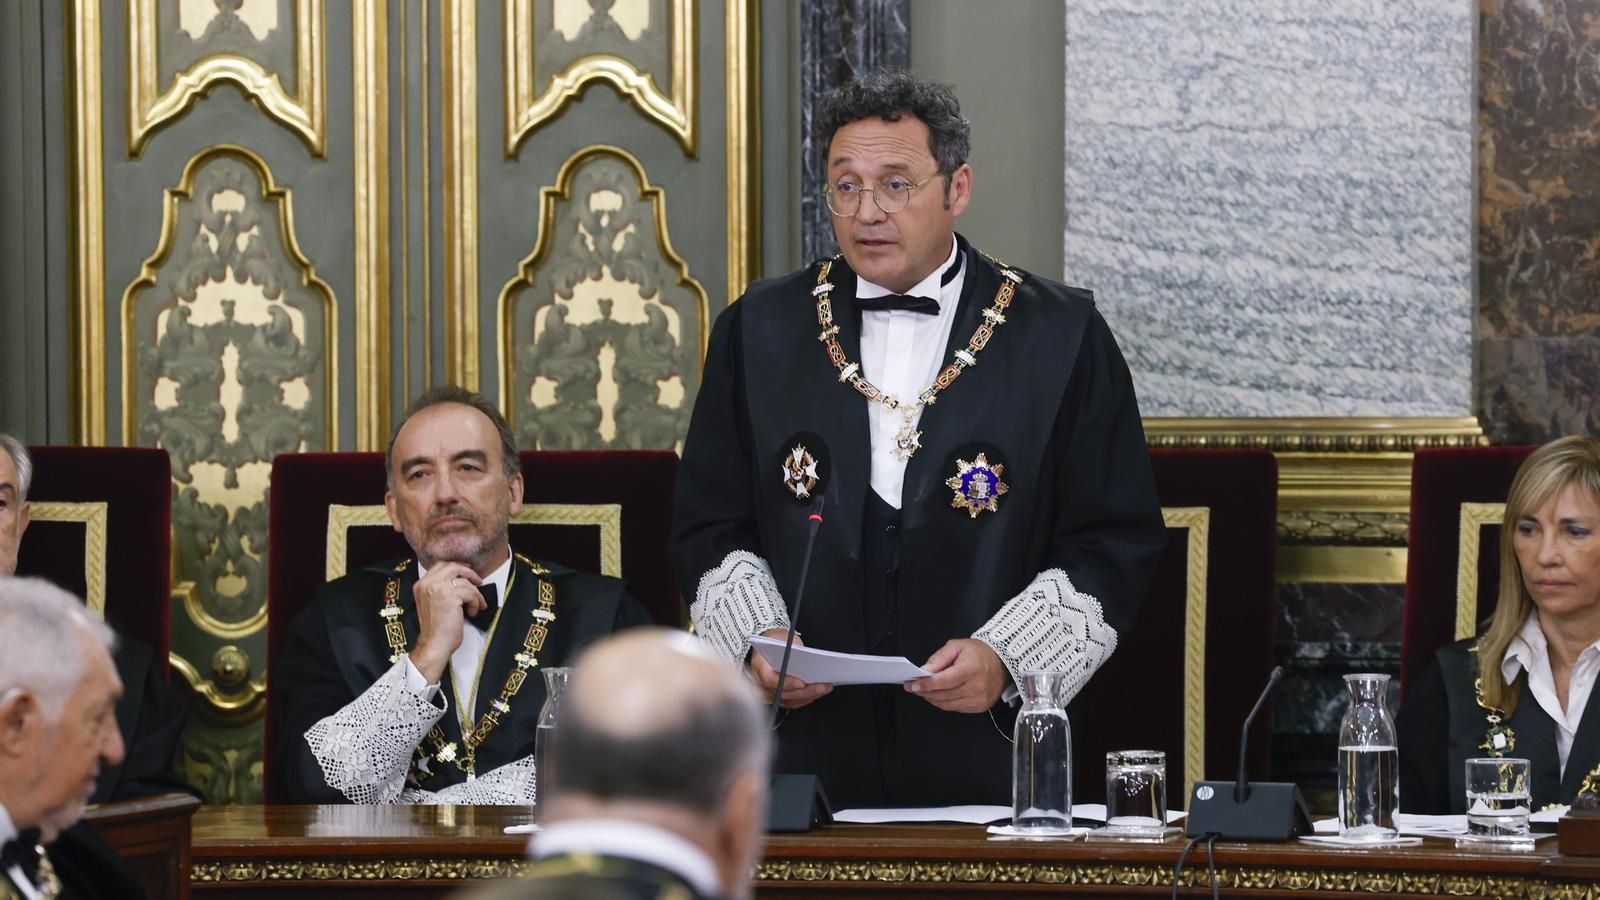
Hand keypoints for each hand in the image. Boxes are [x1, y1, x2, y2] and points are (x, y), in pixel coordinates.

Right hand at [410, 562, 484, 681]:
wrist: (434, 644)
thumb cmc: (436, 628)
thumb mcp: (433, 603)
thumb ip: (440, 589)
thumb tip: (461, 580)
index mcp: (421, 584)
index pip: (441, 565)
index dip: (457, 567)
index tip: (468, 572)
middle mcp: (427, 583)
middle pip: (453, 567)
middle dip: (469, 573)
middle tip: (479, 581)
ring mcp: (438, 588)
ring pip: (464, 581)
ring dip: (475, 594)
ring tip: (476, 606)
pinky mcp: (449, 596)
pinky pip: (470, 593)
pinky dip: (475, 602)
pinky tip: (472, 613)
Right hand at [749, 628, 831, 709]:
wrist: (769, 645)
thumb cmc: (776, 641)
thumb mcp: (784, 639)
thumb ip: (793, 650)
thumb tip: (807, 661)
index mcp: (759, 665)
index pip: (770, 679)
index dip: (787, 683)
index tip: (802, 683)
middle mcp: (760, 682)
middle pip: (783, 693)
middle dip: (805, 691)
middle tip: (822, 686)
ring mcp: (767, 692)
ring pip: (789, 700)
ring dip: (808, 696)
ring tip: (825, 688)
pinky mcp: (775, 697)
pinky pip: (790, 702)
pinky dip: (804, 699)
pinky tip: (817, 693)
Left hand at [906, 639, 1009, 712]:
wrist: (1001, 663)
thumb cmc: (979, 653)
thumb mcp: (957, 646)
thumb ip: (939, 658)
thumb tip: (925, 671)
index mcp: (971, 669)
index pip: (944, 681)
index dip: (927, 684)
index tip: (913, 685)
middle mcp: (976, 686)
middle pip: (943, 695)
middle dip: (925, 692)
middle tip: (914, 687)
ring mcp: (978, 699)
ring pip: (947, 704)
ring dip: (932, 698)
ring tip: (924, 690)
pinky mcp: (979, 706)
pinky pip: (955, 708)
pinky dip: (943, 703)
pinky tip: (938, 695)